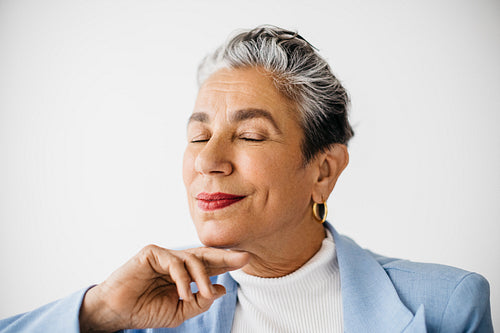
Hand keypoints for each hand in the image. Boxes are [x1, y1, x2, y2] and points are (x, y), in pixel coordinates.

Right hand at [79, 245, 249, 332]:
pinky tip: (183, 293)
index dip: (227, 262)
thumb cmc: (146, 310)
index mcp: (185, 274)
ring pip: (192, 258)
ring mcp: (165, 255)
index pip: (210, 265)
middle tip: (244, 258)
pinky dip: (182, 278)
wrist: (118, 313)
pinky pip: (174, 262)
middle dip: (225, 257)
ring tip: (205, 293)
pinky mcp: (152, 253)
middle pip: (205, 255)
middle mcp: (177, 261)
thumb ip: (200, 301)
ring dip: (202, 277)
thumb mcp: (180, 312)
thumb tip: (222, 289)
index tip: (246, 259)